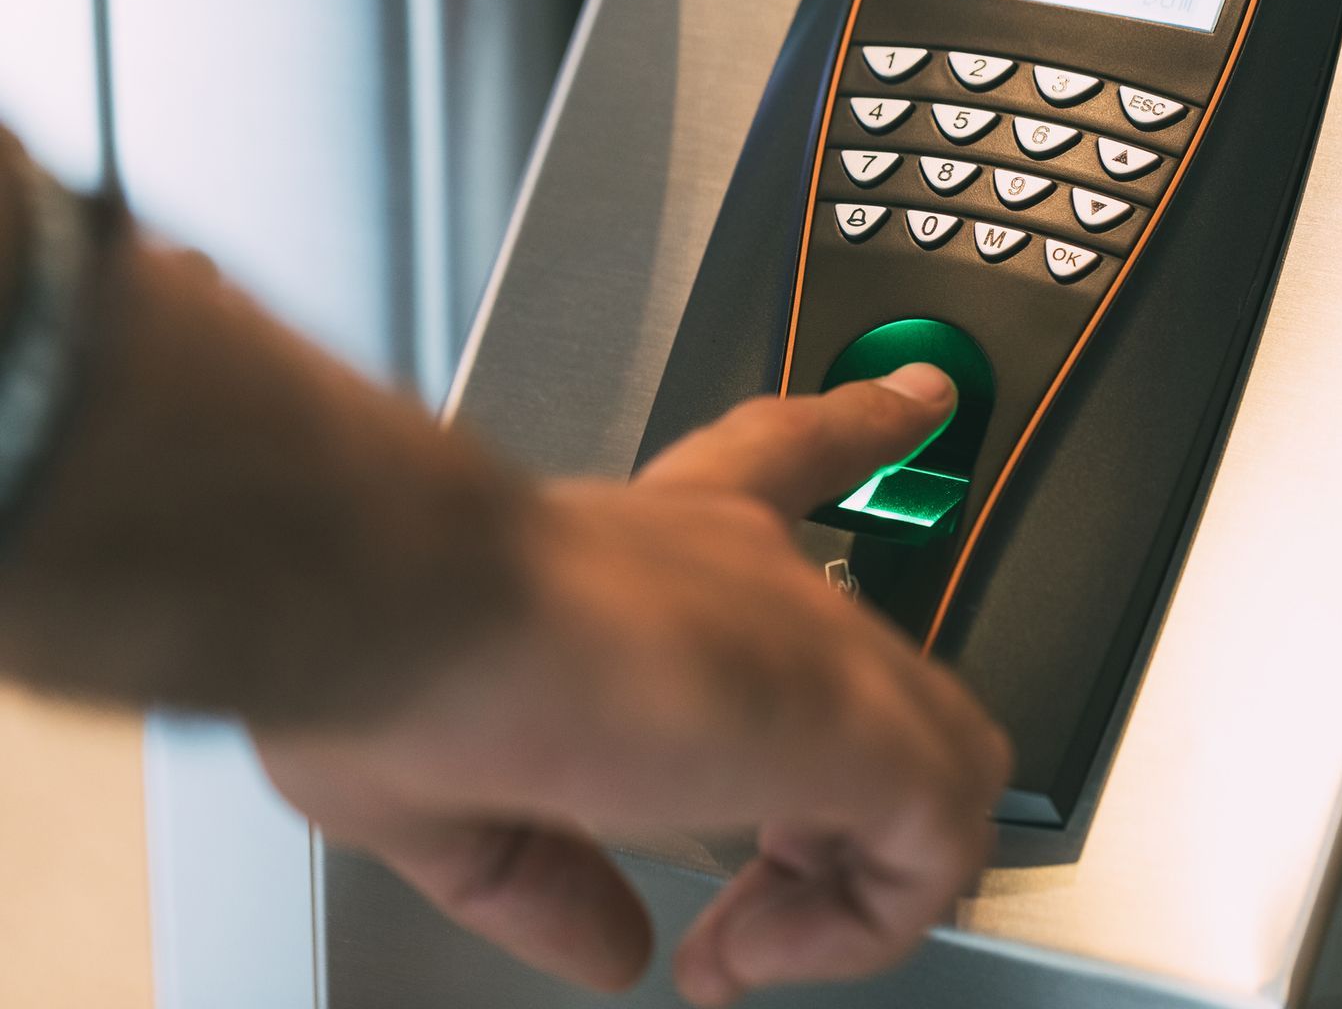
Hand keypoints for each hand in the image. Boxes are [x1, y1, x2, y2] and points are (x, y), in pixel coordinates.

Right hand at [255, 364, 1011, 1002]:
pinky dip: (868, 924)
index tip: (918, 401)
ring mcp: (818, 641)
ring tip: (748, 941)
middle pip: (884, 673)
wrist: (399, 604)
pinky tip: (750, 950)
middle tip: (758, 898)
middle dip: (836, 812)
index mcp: (662, 550)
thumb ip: (547, 876)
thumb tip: (605, 942)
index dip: (864, 426)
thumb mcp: (458, 792)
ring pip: (941, 755)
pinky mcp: (852, 717)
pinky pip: (943, 837)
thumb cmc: (387, 648)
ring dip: (855, 880)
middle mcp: (757, 575)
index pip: (794, 459)